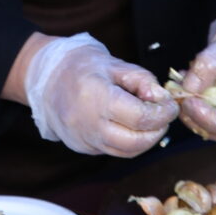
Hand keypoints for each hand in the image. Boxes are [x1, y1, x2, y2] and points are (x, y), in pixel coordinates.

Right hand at [24, 33, 177, 156]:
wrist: (45, 77)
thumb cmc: (79, 65)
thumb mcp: (113, 62)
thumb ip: (141, 80)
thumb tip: (162, 98)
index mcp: (95, 96)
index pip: (140, 117)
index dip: (162, 113)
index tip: (170, 105)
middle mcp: (87, 123)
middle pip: (135, 141)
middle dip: (157, 130)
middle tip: (163, 115)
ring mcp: (82, 139)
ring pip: (125, 152)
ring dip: (145, 140)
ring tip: (149, 121)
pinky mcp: (81, 147)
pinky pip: (112, 151)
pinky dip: (128, 142)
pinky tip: (130, 126)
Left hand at [178, 0, 215, 140]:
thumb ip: (209, 66)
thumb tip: (188, 89)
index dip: (206, 118)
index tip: (188, 100)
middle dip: (195, 116)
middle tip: (179, 94)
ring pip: (208, 123)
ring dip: (189, 109)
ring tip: (180, 83)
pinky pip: (204, 110)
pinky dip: (190, 99)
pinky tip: (185, 80)